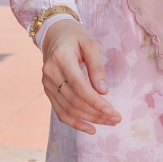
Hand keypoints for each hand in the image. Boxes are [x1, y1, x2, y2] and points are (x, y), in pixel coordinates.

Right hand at [41, 19, 121, 134]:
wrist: (54, 33)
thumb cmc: (76, 36)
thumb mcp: (90, 44)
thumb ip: (97, 67)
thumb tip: (103, 92)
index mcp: (61, 58)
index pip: (78, 85)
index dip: (94, 101)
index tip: (111, 111)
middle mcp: (51, 72)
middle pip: (74, 100)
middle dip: (96, 113)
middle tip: (116, 118)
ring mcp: (46, 83)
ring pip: (68, 109)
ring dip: (89, 119)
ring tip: (108, 122)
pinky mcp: (47, 90)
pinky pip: (60, 112)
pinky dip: (75, 123)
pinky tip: (91, 128)